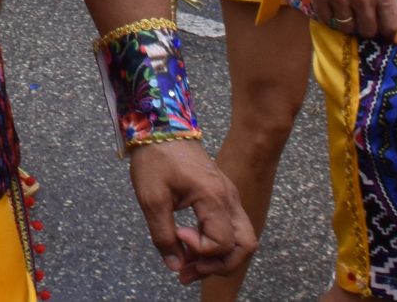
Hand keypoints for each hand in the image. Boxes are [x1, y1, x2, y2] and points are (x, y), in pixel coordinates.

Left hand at [128, 141, 255, 283]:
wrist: (160, 127)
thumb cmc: (155, 159)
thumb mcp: (151, 199)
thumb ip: (163, 235)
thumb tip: (175, 265)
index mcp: (214, 196)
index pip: (222, 243)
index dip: (200, 250)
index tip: (178, 235)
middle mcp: (230, 198)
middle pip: (245, 246)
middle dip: (219, 265)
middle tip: (188, 269)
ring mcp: (230, 196)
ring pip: (242, 239)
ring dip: (219, 258)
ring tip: (189, 264)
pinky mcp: (224, 196)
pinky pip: (232, 228)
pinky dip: (217, 244)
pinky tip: (191, 246)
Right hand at [299, 0, 396, 40]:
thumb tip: (382, 11)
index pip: (391, 26)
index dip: (387, 29)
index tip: (382, 27)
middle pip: (369, 30)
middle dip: (367, 26)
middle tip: (362, 18)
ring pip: (347, 28)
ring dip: (348, 22)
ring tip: (346, 11)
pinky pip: (327, 19)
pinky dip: (330, 15)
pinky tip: (331, 4)